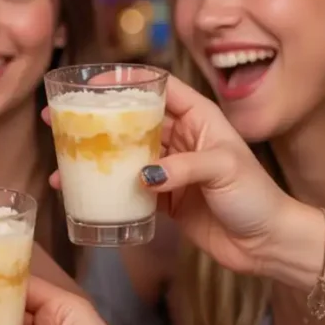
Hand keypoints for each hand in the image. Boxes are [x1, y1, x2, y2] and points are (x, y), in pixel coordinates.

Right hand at [44, 75, 288, 275]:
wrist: (267, 244)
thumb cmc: (256, 197)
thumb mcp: (224, 170)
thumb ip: (183, 167)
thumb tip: (142, 174)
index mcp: (199, 117)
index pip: (158, 86)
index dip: (123, 80)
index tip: (89, 84)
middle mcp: (180, 136)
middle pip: (130, 117)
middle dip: (94, 116)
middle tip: (57, 116)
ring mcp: (168, 167)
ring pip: (122, 151)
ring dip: (92, 152)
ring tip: (60, 154)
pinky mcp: (162, 196)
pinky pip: (126, 185)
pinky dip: (102, 185)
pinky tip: (77, 189)